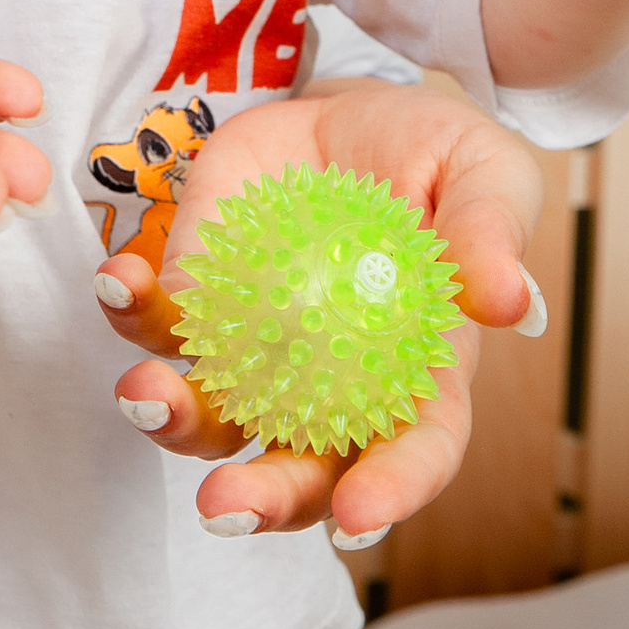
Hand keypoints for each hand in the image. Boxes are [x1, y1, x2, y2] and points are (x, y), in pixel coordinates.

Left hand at [93, 79, 543, 542]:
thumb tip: (508, 301)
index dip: (391, 493)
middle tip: (223, 507)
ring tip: (144, 394)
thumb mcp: (484, 170)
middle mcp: (332, 384)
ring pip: (210, 416)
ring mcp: (257, 347)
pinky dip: (132, 313)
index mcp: (420, 373)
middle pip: (298, 469)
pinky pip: (157, 323)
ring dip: (172, 419)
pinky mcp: (200, 294)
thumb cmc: (434, 155)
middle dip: (260, 502)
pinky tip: (120, 283)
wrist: (351, 110)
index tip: (357, 519)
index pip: (414, 453)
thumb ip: (491, 231)